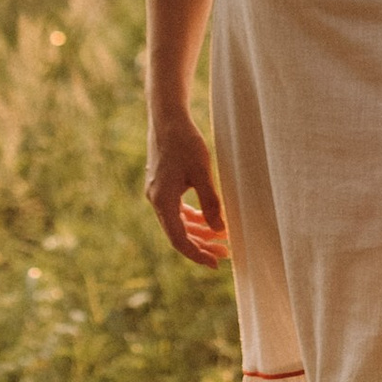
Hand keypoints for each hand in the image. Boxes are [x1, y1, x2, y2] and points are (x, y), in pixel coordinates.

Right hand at [145, 111, 228, 268]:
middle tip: (225, 253)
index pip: (179, 239)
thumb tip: (219, 230)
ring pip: (177, 223)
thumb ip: (210, 203)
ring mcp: (157, 193)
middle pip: (178, 234)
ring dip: (198, 231)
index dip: (197, 254)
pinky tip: (208, 218)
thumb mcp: (202, 173)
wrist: (167, 118)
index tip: (216, 263)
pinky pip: (176, 210)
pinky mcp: (162, 185)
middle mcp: (156, 200)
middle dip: (201, 245)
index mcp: (163, 201)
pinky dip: (192, 217)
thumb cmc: (185, 142)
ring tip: (221, 238)